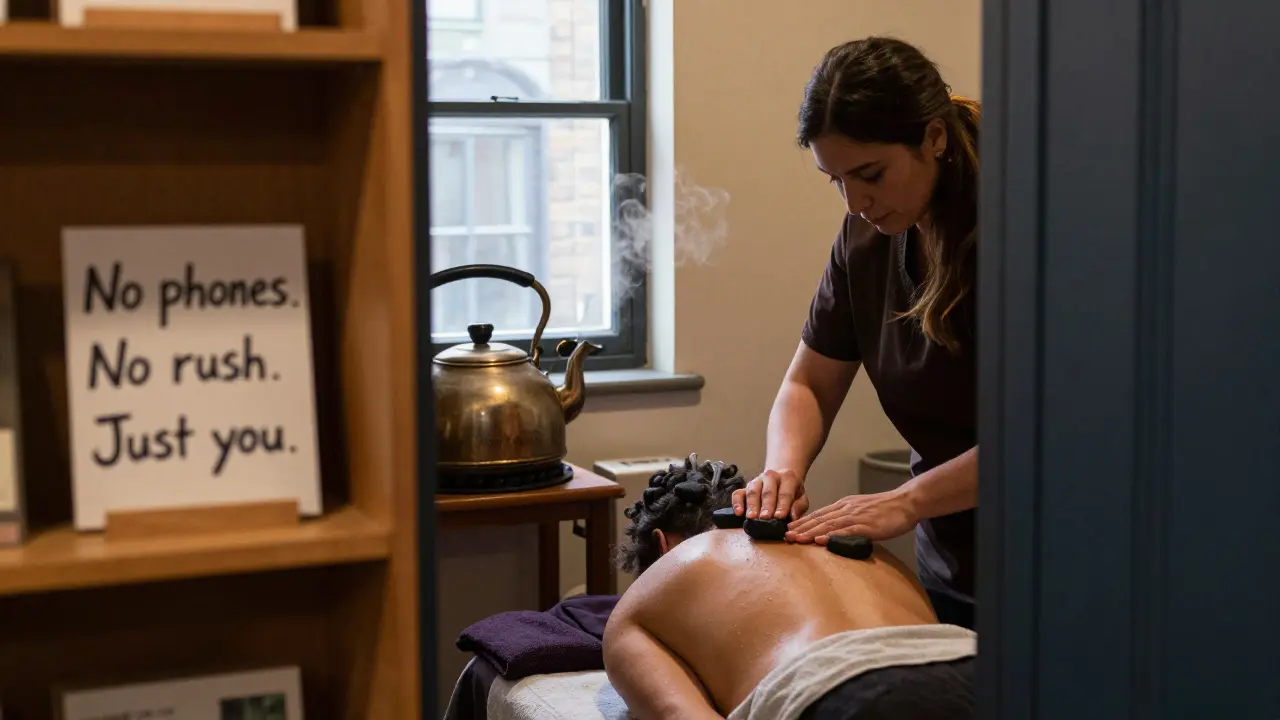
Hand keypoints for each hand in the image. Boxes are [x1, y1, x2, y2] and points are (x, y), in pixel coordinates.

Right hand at [731, 469, 809, 519]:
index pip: (785, 492)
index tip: (780, 516)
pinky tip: (738, 512)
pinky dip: (737, 503)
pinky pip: (738, 493)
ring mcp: (756, 481)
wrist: (781, 480)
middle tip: (765, 518)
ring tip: (752, 517)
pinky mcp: (745, 487)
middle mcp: (770, 476)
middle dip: (766, 505)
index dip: (783, 505)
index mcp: (787, 477)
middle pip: (768, 491)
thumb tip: (792, 516)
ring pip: (752, 491)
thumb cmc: (792, 492)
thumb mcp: (801, 498)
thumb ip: (799, 506)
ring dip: (752, 505)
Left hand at [786, 488, 919, 544]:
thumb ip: (847, 519)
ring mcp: (856, 516)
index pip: (818, 515)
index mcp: (844, 506)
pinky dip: (831, 536)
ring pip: (828, 525)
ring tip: (796, 539)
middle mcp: (846, 509)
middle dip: (800, 528)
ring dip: (810, 532)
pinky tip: (820, 540)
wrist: (906, 503)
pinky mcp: (867, 525)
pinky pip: (846, 531)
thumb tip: (832, 531)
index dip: (802, 522)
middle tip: (784, 536)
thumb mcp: (861, 511)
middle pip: (819, 519)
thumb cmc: (885, 510)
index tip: (788, 529)